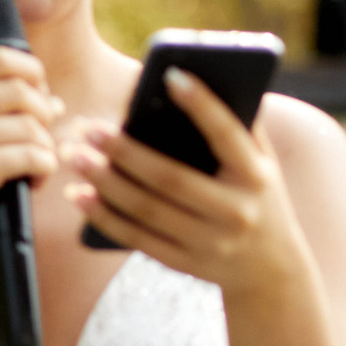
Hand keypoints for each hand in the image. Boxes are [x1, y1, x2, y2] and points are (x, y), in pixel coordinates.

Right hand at [0, 46, 61, 269]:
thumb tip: (54, 101)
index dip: (32, 73)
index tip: (40, 97)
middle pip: (19, 89)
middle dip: (45, 114)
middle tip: (42, 139)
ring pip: (29, 125)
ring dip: (46, 147)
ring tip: (37, 166)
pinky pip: (30, 156)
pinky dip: (45, 168)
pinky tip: (35, 181)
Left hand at [66, 68, 310, 298]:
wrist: (271, 270)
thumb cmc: (257, 198)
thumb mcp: (262, 165)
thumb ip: (238, 127)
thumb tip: (190, 81)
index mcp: (257, 177)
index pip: (227, 136)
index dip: (202, 105)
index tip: (170, 75)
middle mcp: (236, 212)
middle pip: (171, 179)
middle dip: (125, 152)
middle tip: (89, 126)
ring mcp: (210, 243)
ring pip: (147, 210)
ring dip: (104, 182)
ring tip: (74, 155)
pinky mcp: (186, 264)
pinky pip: (137, 239)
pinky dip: (104, 216)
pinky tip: (78, 194)